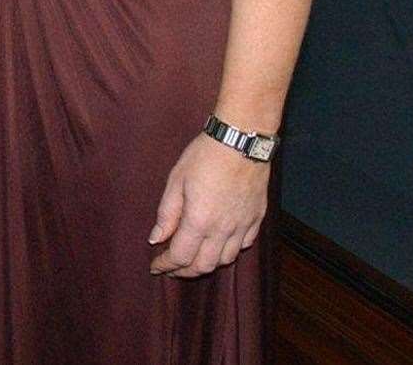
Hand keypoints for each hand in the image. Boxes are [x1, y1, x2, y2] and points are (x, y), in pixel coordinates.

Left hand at [148, 133, 269, 277]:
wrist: (241, 142)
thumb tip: (156, 239)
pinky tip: (219, 245)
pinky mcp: (257, 219)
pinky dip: (229, 251)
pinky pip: (244, 245)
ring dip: (207, 264)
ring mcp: (243, 225)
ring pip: (226, 260)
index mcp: (200, 221)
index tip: (155, 266)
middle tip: (171, 267)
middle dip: (185, 271)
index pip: (181, 256)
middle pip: (204, 265)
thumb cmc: (204, 156)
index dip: (166, 265)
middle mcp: (224, 229)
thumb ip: (167, 214)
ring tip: (193, 258)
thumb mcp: (176, 180)